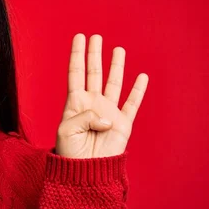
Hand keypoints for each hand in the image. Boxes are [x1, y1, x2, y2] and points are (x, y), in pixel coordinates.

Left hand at [55, 34, 148, 158]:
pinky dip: (138, 90)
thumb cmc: (70, 151)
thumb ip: (84, 117)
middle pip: (94, 73)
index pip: (76, 73)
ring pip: (113, 83)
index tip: (78, 38)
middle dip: (95, 54)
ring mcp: (108, 112)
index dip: (77, 55)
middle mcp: (92, 104)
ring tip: (117, 49)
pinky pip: (132, 103)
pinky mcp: (122, 123)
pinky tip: (141, 77)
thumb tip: (107, 116)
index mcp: (75, 103)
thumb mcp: (67, 130)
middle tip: (96, 37)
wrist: (85, 171)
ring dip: (116, 66)